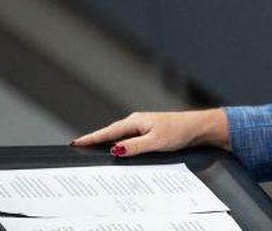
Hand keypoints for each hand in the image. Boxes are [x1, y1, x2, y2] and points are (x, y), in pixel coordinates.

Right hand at [71, 109, 229, 156]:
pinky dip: (118, 143)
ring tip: (90, 149)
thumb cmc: (178, 132)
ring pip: (119, 135)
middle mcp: (136, 121)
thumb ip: (134, 146)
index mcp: (135, 122)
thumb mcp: (155, 142)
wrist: (196, 127)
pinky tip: (115, 149)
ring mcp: (141, 126)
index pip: (108, 132)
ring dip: (106, 141)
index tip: (75, 142)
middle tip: (77, 147)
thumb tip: (114, 149)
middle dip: (94, 140)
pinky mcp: (147, 131)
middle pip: (110, 133)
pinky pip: (127, 138)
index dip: (91, 138)